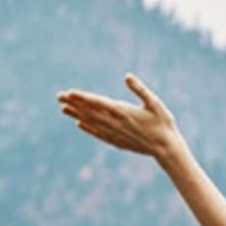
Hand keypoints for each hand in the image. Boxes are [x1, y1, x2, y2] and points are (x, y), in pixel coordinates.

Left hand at [56, 73, 180, 157]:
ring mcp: (115, 134)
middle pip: (90, 112)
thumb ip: (140, 90)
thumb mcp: (155, 103)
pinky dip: (88, 128)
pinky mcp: (118, 141)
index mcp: (123, 112)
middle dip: (74, 104)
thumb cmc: (163, 124)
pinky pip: (99, 134)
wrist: (166, 149)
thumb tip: (127, 76)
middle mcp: (116, 124)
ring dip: (77, 115)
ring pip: (92, 123)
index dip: (83, 98)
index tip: (69, 92)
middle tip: (59, 97)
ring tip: (63, 109)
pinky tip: (80, 124)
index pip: (98, 103)